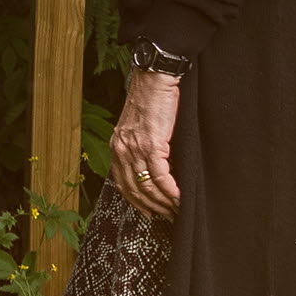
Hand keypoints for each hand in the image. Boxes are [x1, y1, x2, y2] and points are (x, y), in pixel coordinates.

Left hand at [110, 70, 181, 220]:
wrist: (154, 77)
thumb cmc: (150, 98)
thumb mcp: (136, 126)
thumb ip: (138, 147)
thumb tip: (150, 169)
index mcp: (116, 146)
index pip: (122, 184)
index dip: (136, 202)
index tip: (149, 213)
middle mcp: (121, 149)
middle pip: (134, 190)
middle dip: (152, 208)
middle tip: (167, 217)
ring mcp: (135, 148)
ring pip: (147, 187)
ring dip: (163, 203)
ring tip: (176, 211)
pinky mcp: (151, 144)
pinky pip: (160, 176)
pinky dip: (171, 191)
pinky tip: (179, 198)